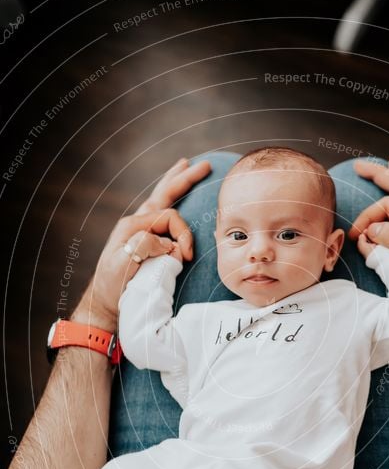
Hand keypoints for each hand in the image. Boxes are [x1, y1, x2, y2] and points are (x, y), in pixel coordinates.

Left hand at [74, 158, 210, 329]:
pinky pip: (160, 212)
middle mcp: (136, 223)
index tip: (187, 257)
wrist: (104, 302)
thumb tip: (167, 243)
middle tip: (205, 166)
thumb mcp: (124, 265)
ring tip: (186, 167)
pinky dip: (170, 199)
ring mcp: (139, 229)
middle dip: (185, 179)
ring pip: (161, 198)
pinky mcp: (142, 239)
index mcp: (133, 226)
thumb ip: (143, 246)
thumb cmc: (113, 286)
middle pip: (164, 193)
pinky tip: (174, 196)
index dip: (184, 234)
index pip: (170, 217)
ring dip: (176, 183)